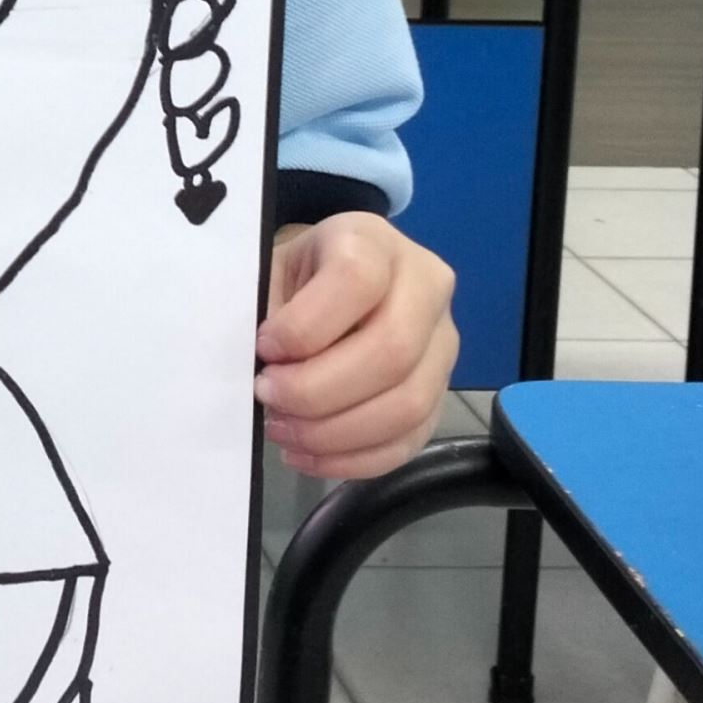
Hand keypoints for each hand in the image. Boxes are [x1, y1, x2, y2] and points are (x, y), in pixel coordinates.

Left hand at [255, 213, 457, 479]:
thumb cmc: (298, 277)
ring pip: (407, 405)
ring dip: (334, 432)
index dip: (305, 325)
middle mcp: (425, 288)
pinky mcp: (440, 393)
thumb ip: (266, 312)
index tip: (264, 347)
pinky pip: (408, 441)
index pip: (356, 281)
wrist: (338, 280)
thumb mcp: (273, 272)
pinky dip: (352, 459)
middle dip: (317, 389)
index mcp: (374, 242)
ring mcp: (442, 344)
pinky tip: (306, 454)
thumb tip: (260, 370)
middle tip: (267, 396)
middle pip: (392, 352)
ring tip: (281, 429)